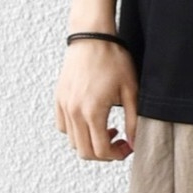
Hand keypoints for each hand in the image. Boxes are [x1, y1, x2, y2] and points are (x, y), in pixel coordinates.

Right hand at [55, 39, 137, 159]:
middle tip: (119, 142)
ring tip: (106, 129)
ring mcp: (64, 105)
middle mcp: (74, 112)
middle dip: (104, 154)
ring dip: (90, 143)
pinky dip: (76, 132)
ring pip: (73, 142)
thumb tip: (133, 144)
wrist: (93, 37)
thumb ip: (133, 122)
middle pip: (85, 152)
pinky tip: (90, 120)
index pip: (101, 151)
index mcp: (92, 112)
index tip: (127, 147)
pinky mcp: (59, 99)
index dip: (117, 155)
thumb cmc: (114, 60)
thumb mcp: (131, 92)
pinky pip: (63, 127)